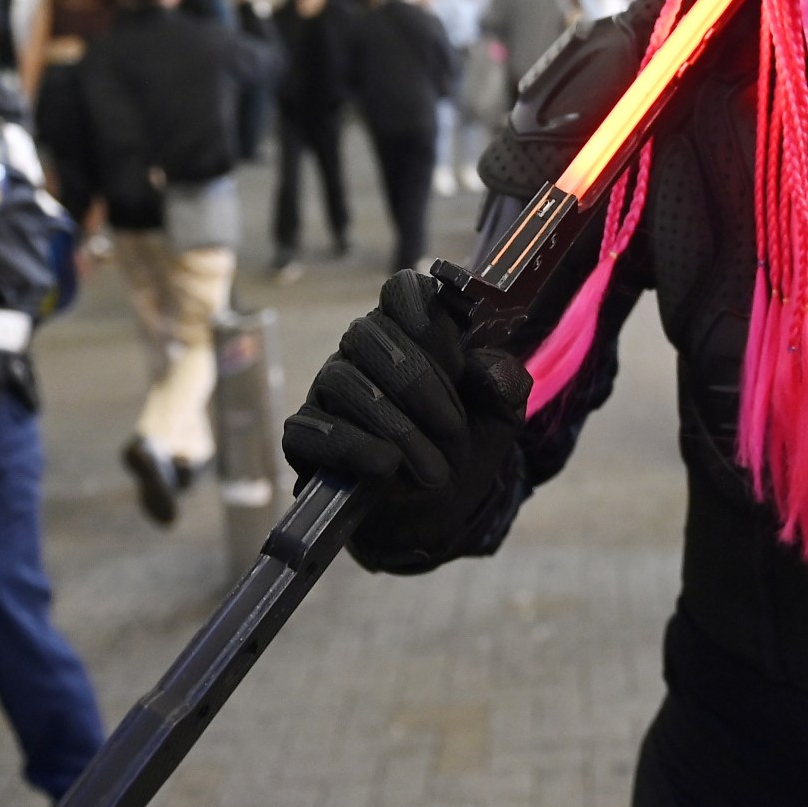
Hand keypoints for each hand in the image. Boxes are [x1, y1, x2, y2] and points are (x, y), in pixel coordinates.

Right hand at [282, 267, 530, 571]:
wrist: (434, 516)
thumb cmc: (458, 451)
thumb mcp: (499, 418)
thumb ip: (504, 383)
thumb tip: (486, 365)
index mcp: (407, 334)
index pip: (402, 290)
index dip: (430, 322)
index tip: (459, 367)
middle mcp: (360, 353)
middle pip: (370, 333)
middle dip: (422, 387)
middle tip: (453, 435)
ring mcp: (326, 391)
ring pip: (343, 381)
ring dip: (397, 428)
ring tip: (433, 472)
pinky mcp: (303, 437)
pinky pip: (309, 427)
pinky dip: (352, 447)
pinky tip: (385, 466)